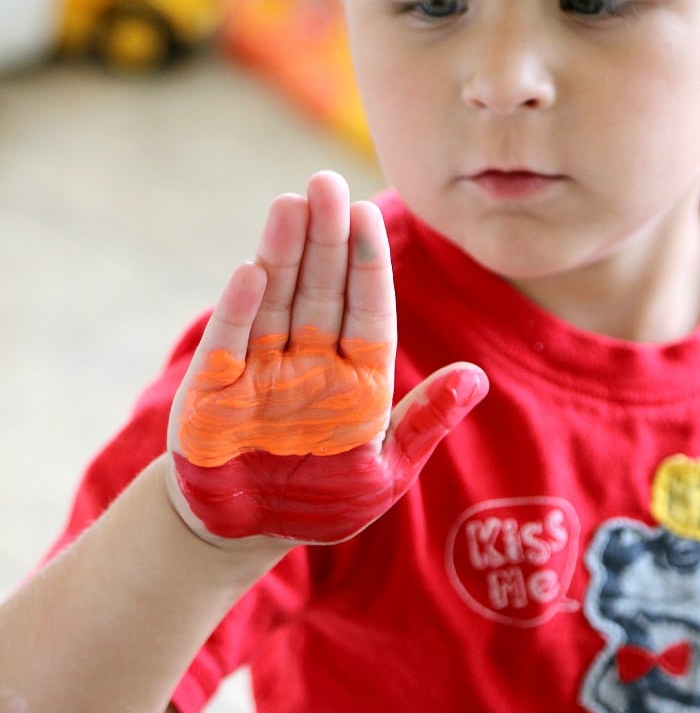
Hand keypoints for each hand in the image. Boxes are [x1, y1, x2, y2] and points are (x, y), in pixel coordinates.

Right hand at [166, 172, 487, 544]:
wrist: (245, 528)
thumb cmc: (323, 501)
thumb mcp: (384, 471)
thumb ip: (425, 421)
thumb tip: (476, 377)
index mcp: (357, 376)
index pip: (368, 310)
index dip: (368, 262)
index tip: (368, 212)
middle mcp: (310, 360)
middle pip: (321, 291)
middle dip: (325, 239)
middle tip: (325, 183)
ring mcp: (262, 369)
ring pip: (276, 301)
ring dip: (283, 255)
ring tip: (289, 204)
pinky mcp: (215, 388)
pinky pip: (231, 345)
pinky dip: (240, 311)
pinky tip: (252, 271)